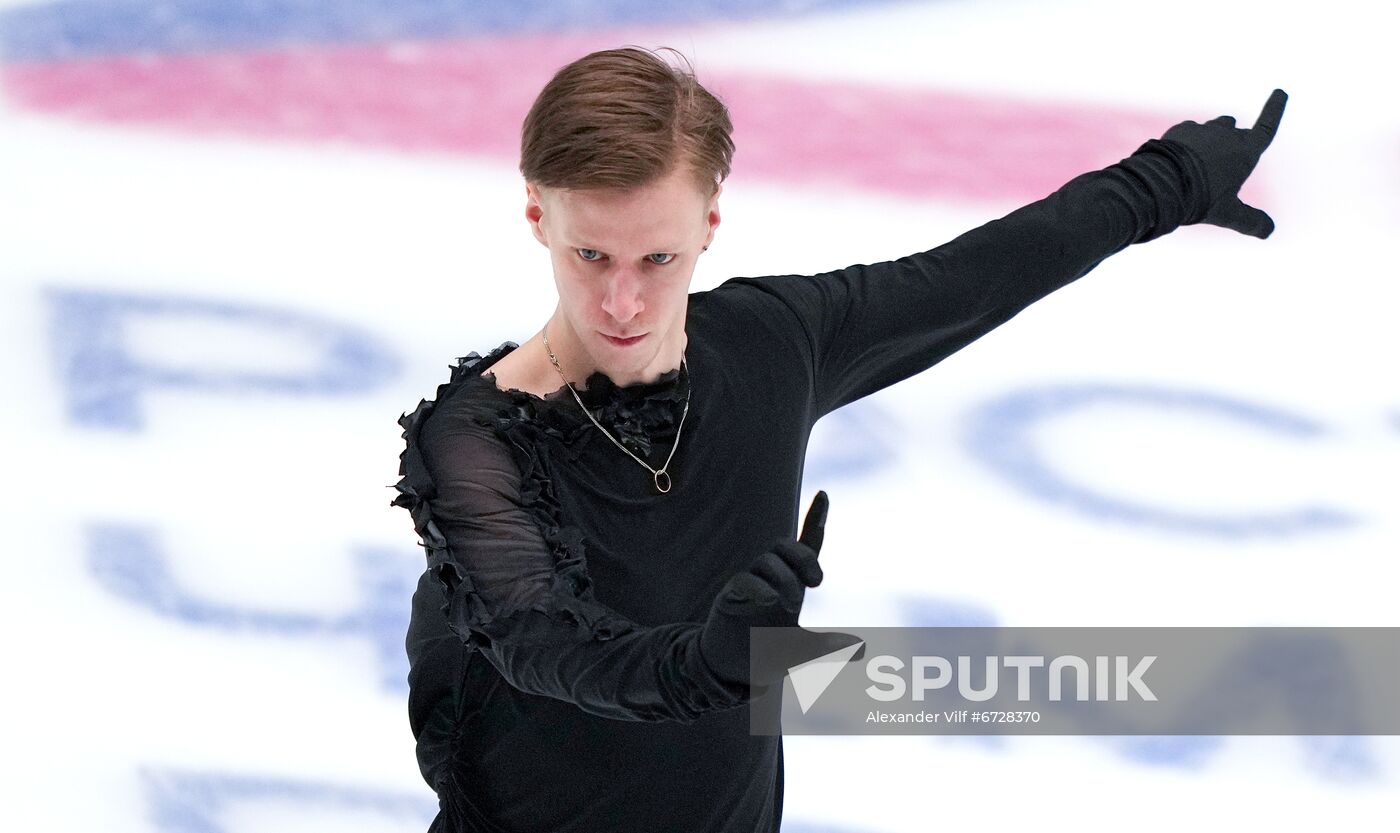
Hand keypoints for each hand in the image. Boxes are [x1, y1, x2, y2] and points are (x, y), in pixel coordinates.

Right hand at [699, 491, 863, 687]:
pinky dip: (757, 587)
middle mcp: (771, 578)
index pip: (806, 544)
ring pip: (767, 561)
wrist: (738, 673)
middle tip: (816, 583)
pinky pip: (743, 581)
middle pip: (785, 547)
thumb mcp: (806, 652)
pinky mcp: (729, 598)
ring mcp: (749, 585)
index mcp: (793, 583)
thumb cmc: (772, 653)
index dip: (815, 519)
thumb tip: (862, 647)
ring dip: (783, 578)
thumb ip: (830, 647)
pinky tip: (769, 599)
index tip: (824, 494)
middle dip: (802, 558)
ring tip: (787, 604)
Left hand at [1159, 88, 1287, 238]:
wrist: (1161, 184)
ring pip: (1213, 128)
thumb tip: (1269, 232)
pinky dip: (1188, 141)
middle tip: (1221, 164)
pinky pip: (1189, 131)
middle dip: (1233, 141)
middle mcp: (1227, 134)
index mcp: (1245, 151)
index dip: (1275, 109)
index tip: (1280, 92)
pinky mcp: (1180, 129)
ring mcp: (1203, 129)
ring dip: (1211, 139)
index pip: (1267, 126)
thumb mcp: (1228, 214)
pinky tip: (1179, 159)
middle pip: (1235, 130)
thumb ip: (1250, 221)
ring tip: (1198, 164)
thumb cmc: (1200, 199)